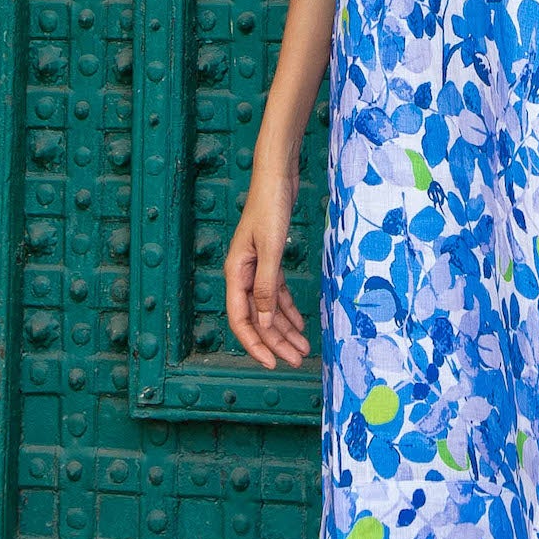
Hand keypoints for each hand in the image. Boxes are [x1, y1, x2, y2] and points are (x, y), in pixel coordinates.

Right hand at [225, 154, 309, 368]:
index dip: (255, 345)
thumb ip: (266, 286)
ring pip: (268, 308)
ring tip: (302, 348)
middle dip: (276, 342)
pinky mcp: (270, 260)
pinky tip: (300, 323)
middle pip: (257, 319)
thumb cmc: (271, 206)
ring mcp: (256, 268)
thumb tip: (262, 322)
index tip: (272, 363)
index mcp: (236, 273)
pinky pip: (277, 293)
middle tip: (296, 361)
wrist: (276, 176)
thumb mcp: (271, 248)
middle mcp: (242, 274)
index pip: (241, 320)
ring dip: (284, 329)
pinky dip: (288, 309)